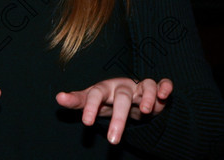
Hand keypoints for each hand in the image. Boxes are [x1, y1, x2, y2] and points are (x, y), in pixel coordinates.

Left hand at [56, 77, 172, 144]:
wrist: (130, 95)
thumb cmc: (108, 99)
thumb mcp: (92, 100)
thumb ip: (77, 100)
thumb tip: (58, 98)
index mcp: (104, 88)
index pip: (95, 94)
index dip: (91, 107)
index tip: (86, 123)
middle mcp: (122, 86)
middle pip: (122, 97)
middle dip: (119, 118)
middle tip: (113, 140)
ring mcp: (140, 86)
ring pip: (145, 86)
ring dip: (147, 97)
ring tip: (146, 111)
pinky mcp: (156, 88)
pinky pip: (162, 83)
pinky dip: (164, 87)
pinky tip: (164, 95)